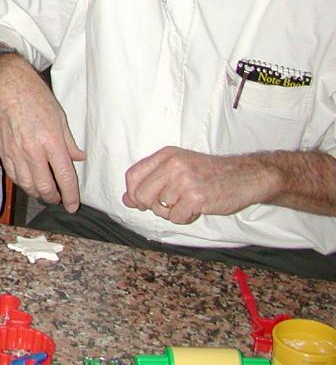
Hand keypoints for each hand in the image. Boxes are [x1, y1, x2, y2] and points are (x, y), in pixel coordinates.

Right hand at [0, 53, 85, 209]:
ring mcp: (15, 152)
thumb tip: (78, 158)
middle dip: (54, 198)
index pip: (64, 177)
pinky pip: (14, 175)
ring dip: (38, 193)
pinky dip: (23, 183)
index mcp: (51, 141)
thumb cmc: (35, 96)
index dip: (71, 196)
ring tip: (45, 194)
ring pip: (27, 185)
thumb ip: (69, 142)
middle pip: (44, 186)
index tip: (73, 205)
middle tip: (59, 199)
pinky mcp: (3, 150)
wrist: (7, 85)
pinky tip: (29, 183)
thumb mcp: (60, 117)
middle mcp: (32, 150)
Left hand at [123, 147, 271, 223]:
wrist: (246, 175)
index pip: (133, 175)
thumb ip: (152, 181)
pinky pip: (177, 217)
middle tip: (170, 205)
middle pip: (142, 195)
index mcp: (166, 155)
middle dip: (152, 206)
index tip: (141, 202)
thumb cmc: (210, 173)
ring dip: (174, 212)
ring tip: (190, 202)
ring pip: (160, 209)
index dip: (133, 193)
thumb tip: (126, 200)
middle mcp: (172, 164)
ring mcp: (184, 180)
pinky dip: (186, 218)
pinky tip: (198, 208)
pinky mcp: (196, 197)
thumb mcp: (179, 168)